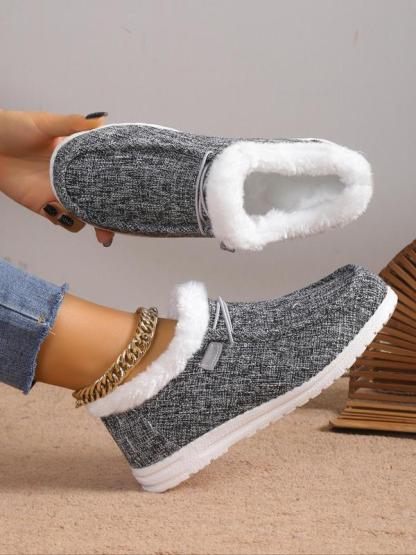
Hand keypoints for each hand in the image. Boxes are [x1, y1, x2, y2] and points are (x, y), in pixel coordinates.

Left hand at [0, 110, 114, 245]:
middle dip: (106, 221)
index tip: (128, 200)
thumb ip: (74, 124)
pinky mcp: (42, 205)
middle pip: (98, 204)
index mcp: (79, 159)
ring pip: (82, 215)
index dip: (118, 190)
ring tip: (72, 209)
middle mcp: (73, 179)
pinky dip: (62, 218)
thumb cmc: (13, 128)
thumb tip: (101, 120)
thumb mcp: (47, 122)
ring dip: (83, 218)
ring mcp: (58, 193)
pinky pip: (60, 219)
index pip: (105, 176)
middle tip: (108, 232)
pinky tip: (53, 207)